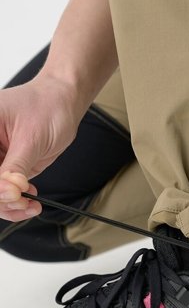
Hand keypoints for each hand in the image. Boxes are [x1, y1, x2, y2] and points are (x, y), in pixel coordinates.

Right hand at [0, 73, 85, 220]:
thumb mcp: (31, 138)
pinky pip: (4, 192)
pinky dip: (15, 202)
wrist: (64, 102)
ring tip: (29, 205)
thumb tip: (8, 192)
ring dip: (7, 205)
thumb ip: (17, 167)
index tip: (7, 193)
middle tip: (20, 201)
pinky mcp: (7, 168)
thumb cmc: (47, 107)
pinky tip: (30, 202)